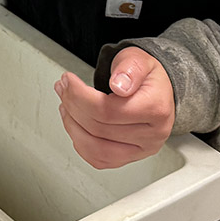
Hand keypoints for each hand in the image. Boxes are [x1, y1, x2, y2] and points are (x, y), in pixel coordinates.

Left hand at [54, 47, 175, 169]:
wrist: (156, 89)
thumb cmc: (146, 76)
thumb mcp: (138, 60)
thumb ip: (129, 69)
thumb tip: (119, 85)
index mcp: (156, 109)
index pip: (108, 110)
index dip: (80, 96)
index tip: (68, 81)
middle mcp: (152, 134)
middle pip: (99, 129)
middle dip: (73, 106)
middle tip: (63, 88)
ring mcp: (142, 149)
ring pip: (97, 149)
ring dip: (72, 127)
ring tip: (65, 105)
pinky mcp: (131, 157)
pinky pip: (100, 160)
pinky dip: (81, 144)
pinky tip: (74, 124)